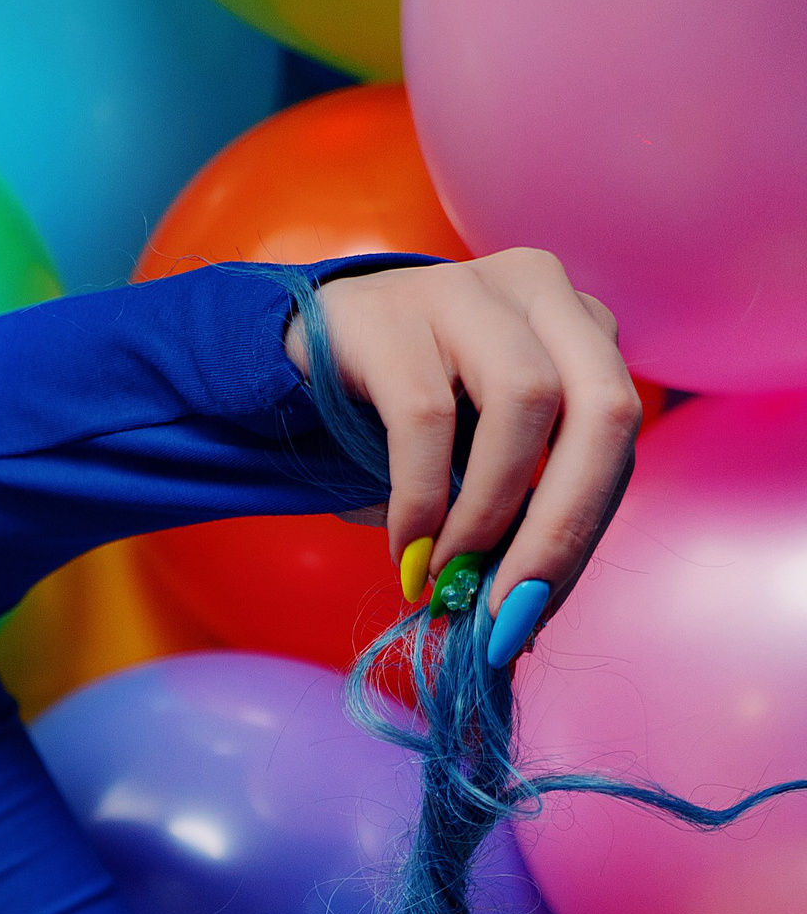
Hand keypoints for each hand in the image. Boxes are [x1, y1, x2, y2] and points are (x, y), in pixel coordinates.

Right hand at [285, 249, 641, 633]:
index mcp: (580, 331)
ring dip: (488, 514)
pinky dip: (420, 502)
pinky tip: (405, 549)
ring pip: (526, 402)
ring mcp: (468, 291)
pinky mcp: (394, 314)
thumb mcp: (476, 466)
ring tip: (446, 574)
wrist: (299, 359)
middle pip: (602, 410)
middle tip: (514, 609)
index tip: (532, 613)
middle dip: (563, 527)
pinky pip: (426, 420)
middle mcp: (542, 293)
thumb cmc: (401, 421)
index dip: (582, 536)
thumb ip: (514, 523)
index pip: (616, 440)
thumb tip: (523, 622)